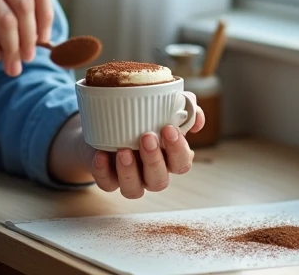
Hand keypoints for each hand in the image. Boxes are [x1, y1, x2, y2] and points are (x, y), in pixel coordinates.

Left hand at [90, 105, 205, 197]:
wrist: (105, 122)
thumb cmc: (141, 117)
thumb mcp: (163, 107)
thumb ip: (184, 107)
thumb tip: (197, 120)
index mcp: (169, 157)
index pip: (182, 163)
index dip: (178, 150)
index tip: (168, 128)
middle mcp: (151, 173)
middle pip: (159, 181)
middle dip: (154, 161)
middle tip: (147, 137)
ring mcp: (129, 179)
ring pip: (134, 190)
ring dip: (129, 171)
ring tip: (123, 150)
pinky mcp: (107, 179)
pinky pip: (106, 184)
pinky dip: (103, 171)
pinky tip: (101, 155)